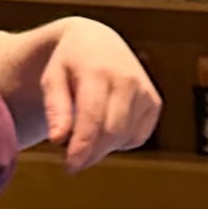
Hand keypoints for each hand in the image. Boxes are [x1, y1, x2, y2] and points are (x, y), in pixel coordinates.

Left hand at [38, 18, 161, 169]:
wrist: (99, 42)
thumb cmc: (70, 63)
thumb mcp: (52, 78)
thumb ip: (55, 108)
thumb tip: (59, 139)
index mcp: (99, 71)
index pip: (93, 116)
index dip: (83, 146)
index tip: (71, 166)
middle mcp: (128, 79)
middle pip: (112, 131)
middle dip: (92, 152)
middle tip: (73, 162)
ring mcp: (145, 91)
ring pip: (125, 137)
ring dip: (103, 146)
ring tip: (85, 135)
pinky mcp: (154, 103)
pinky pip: (137, 137)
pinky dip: (119, 140)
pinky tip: (106, 125)